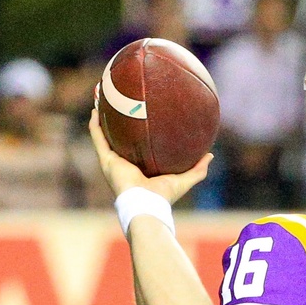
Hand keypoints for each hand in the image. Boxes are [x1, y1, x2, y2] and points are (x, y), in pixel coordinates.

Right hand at [88, 107, 211, 203]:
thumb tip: (210, 155)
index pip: (137, 148)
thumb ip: (198, 169)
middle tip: (120, 104)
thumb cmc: (164, 195)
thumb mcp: (184, 179)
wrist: (146, 204)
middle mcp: (124, 164)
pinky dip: (95, 125)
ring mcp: (113, 162)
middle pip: (119, 139)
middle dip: (117, 123)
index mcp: (140, 168)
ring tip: (101, 101)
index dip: (137, 135)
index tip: (141, 118)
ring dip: (101, 119)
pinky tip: (96, 109)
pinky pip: (98, 138)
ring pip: (104, 136)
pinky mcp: (106, 160)